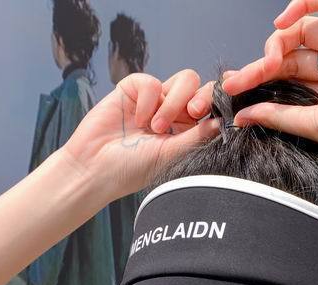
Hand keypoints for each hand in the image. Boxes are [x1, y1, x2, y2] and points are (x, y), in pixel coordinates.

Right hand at [59, 69, 230, 199]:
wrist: (94, 168)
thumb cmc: (131, 170)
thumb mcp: (170, 155)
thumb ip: (196, 137)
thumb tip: (223, 121)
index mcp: (186, 132)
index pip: (211, 109)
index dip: (217, 105)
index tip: (216, 115)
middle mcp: (174, 114)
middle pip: (201, 88)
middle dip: (201, 98)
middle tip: (192, 113)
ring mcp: (155, 101)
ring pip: (183, 80)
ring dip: (173, 102)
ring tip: (156, 127)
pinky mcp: (133, 90)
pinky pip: (151, 81)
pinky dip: (148, 100)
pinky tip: (138, 120)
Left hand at [221, 0, 317, 166]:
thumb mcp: (314, 125)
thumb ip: (279, 116)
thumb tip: (245, 115)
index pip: (287, 80)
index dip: (259, 83)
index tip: (232, 94)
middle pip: (289, 55)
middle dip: (260, 66)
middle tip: (237, 81)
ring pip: (301, 29)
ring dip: (275, 43)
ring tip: (266, 64)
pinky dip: (300, 2)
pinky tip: (281, 23)